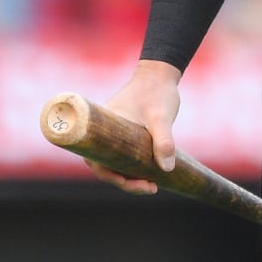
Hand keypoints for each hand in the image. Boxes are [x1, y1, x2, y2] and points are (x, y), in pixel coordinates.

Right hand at [86, 60, 181, 195]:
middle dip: (123, 181)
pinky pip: (122, 155)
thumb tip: (166, 169)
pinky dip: (132, 167)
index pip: (95, 159)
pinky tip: (150, 174)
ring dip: (129, 176)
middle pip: (103, 164)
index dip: (108, 175)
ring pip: (114, 161)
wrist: (160, 74)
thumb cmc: (157, 92)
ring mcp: (112, 132)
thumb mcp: (161, 117)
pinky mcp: (123, 133)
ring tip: (152, 185)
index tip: (128, 182)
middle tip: (150, 187)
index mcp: (101, 125)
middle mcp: (102, 131)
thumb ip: (164, 140)